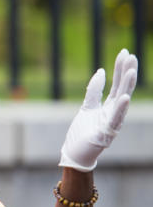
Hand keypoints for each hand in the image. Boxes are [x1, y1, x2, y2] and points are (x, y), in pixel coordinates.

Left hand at [59, 48, 138, 171]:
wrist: (75, 154)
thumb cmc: (83, 133)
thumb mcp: (87, 107)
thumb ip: (94, 90)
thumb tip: (101, 70)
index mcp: (109, 107)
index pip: (117, 84)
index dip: (120, 68)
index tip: (124, 52)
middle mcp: (114, 113)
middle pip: (122, 89)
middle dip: (126, 72)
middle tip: (131, 55)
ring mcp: (112, 123)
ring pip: (122, 102)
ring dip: (127, 87)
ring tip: (131, 71)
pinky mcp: (106, 133)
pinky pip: (115, 119)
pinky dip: (120, 109)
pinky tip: (124, 97)